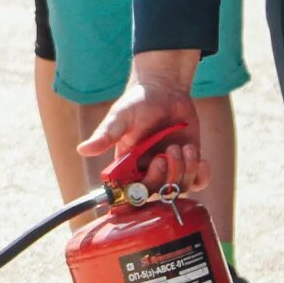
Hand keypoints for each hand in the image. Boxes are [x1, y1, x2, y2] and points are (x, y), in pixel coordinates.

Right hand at [78, 67, 207, 194]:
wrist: (165, 88)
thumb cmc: (138, 101)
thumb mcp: (120, 116)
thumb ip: (105, 135)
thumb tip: (82, 150)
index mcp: (127, 165)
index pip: (130, 193)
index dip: (139, 192)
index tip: (147, 173)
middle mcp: (147, 170)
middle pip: (157, 193)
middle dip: (165, 176)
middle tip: (168, 151)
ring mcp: (170, 168)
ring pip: (179, 189)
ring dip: (184, 170)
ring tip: (184, 147)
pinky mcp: (189, 162)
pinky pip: (198, 182)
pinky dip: (201, 174)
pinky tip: (198, 157)